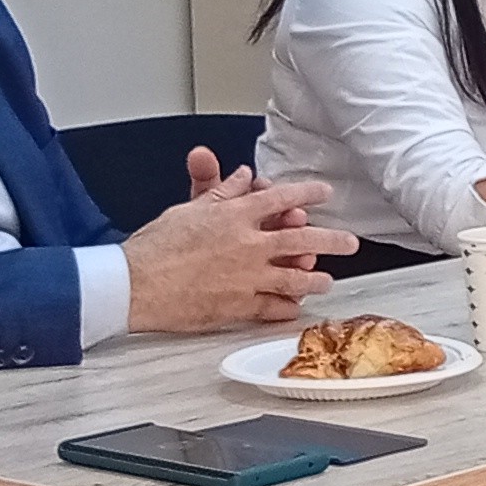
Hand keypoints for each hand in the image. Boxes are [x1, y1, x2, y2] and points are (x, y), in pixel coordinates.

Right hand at [124, 172, 357, 330]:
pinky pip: (273, 308)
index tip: (324, 193)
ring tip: (326, 280)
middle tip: (350, 243)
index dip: (307, 193)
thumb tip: (243, 177)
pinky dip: (287, 308)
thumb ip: (220, 193)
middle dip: (332, 240)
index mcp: (235, 216)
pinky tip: (296, 307)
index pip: (282, 198)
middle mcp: (248, 245)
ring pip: (295, 277)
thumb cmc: (154, 246)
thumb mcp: (189, 210)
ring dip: (315, 279)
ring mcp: (248, 278)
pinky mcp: (239, 306)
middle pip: (302, 238)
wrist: (135, 284)